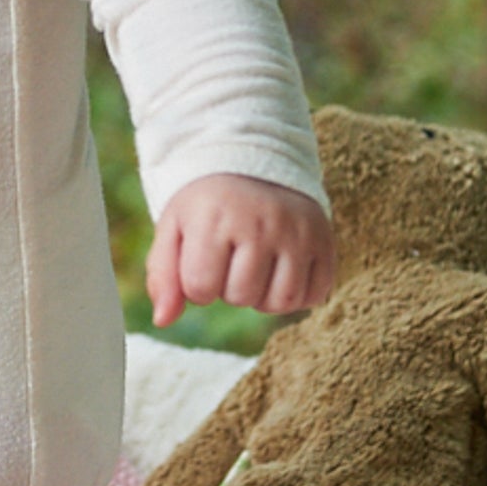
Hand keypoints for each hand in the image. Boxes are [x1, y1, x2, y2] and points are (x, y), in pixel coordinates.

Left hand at [145, 175, 334, 329]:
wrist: (256, 165)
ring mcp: (297, 232)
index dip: (197, 284)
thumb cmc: (208, 206)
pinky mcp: (324, 241)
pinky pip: (314, 295)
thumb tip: (163, 320)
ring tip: (256, 269)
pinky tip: (282, 271)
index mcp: (214, 217)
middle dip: (229, 289)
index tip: (203, 259)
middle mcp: (260, 223)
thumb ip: (162, 275)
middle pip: (241, 296)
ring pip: (281, 301)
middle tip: (231, 259)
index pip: (200, 288)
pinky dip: (297, 294)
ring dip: (263, 297)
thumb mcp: (174, 229)